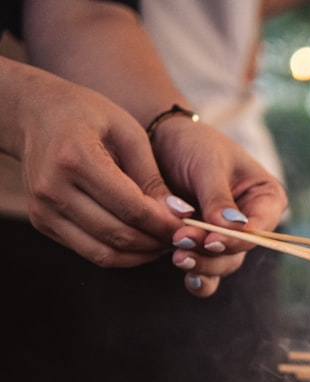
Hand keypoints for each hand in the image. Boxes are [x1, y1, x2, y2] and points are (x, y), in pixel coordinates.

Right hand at [6, 63, 183, 267]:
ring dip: (141, 255)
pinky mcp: (43, 223)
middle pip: (118, 234)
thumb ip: (153, 177)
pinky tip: (141, 242)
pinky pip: (89, 252)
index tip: (190, 225)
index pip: (131, 207)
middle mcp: (53, 188)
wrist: (35, 114)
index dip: (164, 223)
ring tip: (164, 242)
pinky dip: (121, 254)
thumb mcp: (129, 133)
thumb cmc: (88, 116)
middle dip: (156, 242)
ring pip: (103, 252)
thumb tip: (180, 216)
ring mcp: (43, 209)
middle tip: (182, 238)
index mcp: (75, 158)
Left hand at [149, 117, 288, 296]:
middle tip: (181, 241)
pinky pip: (207, 271)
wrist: (159, 142)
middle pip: (240, 251)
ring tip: (177, 257)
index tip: (211, 240)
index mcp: (266, 199)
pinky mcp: (204, 248)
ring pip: (223, 265)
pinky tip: (187, 275)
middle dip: (212, 252)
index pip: (260, 227)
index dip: (237, 238)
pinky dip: (198, 276)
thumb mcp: (208, 163)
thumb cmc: (192, 144)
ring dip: (202, 265)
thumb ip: (219, 197)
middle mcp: (252, 223)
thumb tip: (232, 228)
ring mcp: (227, 238)